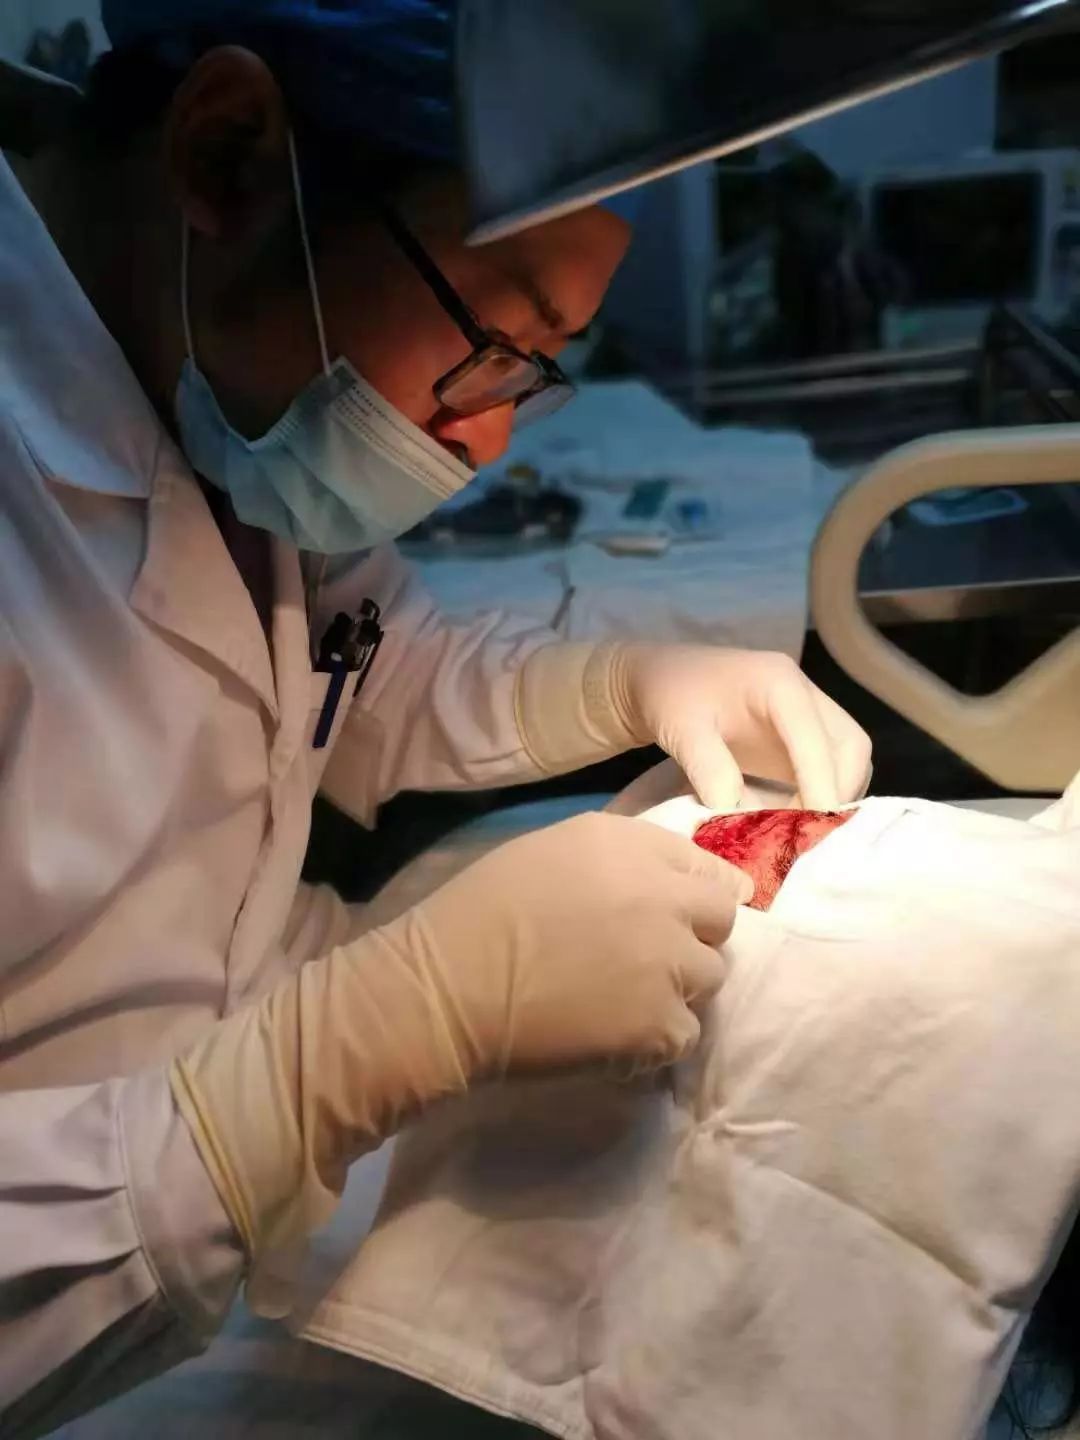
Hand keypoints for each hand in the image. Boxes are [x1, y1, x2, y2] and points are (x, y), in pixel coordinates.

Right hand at [171, 812, 747, 1288]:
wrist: (445, 988)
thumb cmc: (477, 914)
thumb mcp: (550, 854)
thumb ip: (620, 861)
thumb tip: (675, 882)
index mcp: (628, 844)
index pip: (705, 863)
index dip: (697, 892)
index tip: (683, 915)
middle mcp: (661, 895)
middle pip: (721, 919)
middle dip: (693, 939)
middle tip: (647, 961)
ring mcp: (667, 962)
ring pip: (708, 978)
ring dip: (675, 990)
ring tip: (622, 1001)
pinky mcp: (658, 1024)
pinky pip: (683, 1034)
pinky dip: (654, 1041)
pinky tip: (610, 1037)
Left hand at [608, 645, 871, 810]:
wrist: (661, 683)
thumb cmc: (670, 697)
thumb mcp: (680, 728)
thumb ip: (708, 767)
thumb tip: (736, 811)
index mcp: (778, 681)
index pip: (812, 733)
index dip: (818, 778)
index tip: (813, 821)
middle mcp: (803, 696)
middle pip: (849, 746)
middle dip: (836, 791)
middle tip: (803, 831)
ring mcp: (806, 719)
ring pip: (847, 760)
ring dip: (832, 798)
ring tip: (795, 830)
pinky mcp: (799, 741)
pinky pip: (828, 770)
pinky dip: (819, 798)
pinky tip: (791, 821)